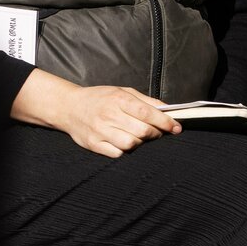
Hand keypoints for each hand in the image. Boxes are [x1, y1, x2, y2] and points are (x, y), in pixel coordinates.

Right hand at [11, 71, 181, 157]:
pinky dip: (125, 150)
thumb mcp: (122, 92)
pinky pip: (118, 153)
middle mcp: (109, 115)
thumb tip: (167, 110)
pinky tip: (123, 141)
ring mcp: (100, 131)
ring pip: (131, 144)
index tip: (177, 127)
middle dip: (155, 133)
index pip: (148, 113)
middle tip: (156, 131)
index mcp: (118, 99)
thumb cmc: (100, 98)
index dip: (165, 122)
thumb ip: (146, 101)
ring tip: (137, 136)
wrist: (69, 107)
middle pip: (142, 131)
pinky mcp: (94, 145)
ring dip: (140, 142)